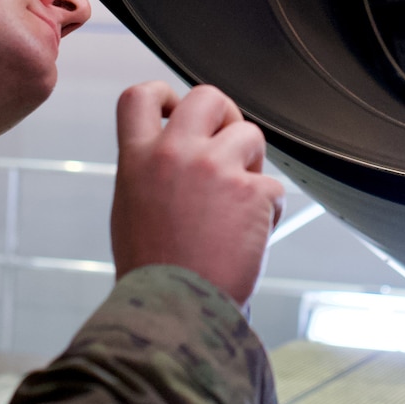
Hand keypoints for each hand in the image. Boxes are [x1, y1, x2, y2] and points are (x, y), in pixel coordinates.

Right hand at [111, 82, 285, 304]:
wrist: (176, 310)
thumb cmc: (154, 271)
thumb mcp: (131, 208)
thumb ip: (152, 171)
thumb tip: (181, 152)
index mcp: (138, 159)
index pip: (140, 97)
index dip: (162, 93)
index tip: (174, 108)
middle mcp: (175, 153)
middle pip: (208, 97)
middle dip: (226, 115)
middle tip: (229, 145)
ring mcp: (216, 168)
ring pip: (250, 136)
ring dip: (252, 167)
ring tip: (239, 207)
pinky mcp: (252, 191)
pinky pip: (273, 187)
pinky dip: (268, 212)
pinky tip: (250, 238)